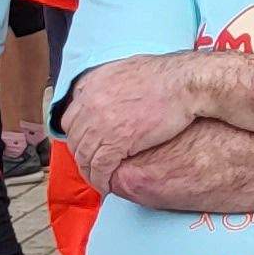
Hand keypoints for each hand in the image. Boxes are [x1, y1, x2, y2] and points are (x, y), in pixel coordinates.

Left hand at [57, 56, 202, 189]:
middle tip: (91, 166)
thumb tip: (108, 91)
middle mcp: (89, 104)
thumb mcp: (126, 68)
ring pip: (84, 156)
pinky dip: (100, 179)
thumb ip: (109, 82)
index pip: (70, 118)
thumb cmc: (165, 75)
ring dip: (89, 172)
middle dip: (81, 155)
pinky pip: (100, 167)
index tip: (87, 144)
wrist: (183, 83)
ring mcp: (100, 124)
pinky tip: (106, 185)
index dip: (78, 135)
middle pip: (74, 140)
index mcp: (90, 86)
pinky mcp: (116, 141)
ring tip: (98, 181)